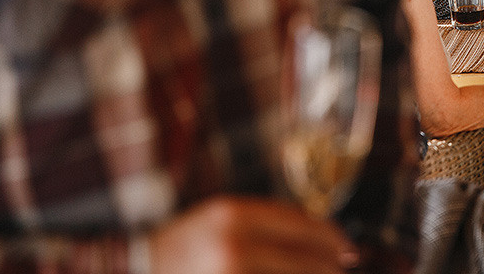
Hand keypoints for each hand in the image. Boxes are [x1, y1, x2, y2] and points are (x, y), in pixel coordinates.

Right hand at [148, 196, 356, 273]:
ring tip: (324, 273)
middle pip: (307, 262)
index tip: (348, 248)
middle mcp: (233, 248)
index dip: (332, 238)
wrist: (136, 268)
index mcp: (233, 215)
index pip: (302, 225)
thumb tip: (327, 241)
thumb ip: (268, 223)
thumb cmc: (184, 245)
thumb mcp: (221, 218)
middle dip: (331, 267)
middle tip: (342, 268)